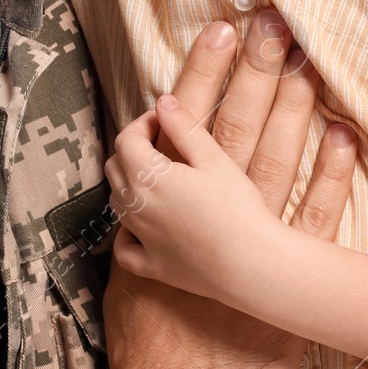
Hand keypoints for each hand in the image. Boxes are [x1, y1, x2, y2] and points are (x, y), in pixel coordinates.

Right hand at [101, 15, 357, 368]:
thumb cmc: (150, 341)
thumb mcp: (132, 270)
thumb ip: (140, 218)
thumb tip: (142, 167)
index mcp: (166, 207)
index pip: (184, 126)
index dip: (203, 75)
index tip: (219, 30)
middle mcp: (210, 215)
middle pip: (233, 127)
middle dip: (251, 71)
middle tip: (269, 19)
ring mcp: (253, 242)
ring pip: (274, 159)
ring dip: (292, 107)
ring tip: (310, 59)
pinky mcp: (290, 273)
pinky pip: (317, 214)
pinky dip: (331, 173)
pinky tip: (345, 135)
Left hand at [110, 97, 358, 305]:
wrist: (252, 264)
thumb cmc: (238, 208)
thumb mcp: (213, 158)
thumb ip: (183, 127)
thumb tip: (162, 102)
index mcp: (147, 177)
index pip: (126, 140)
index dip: (142, 123)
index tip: (162, 119)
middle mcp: (135, 207)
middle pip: (115, 168)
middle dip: (132, 149)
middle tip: (159, 143)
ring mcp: (141, 239)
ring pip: (117, 202)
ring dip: (128, 183)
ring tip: (156, 177)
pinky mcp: (151, 266)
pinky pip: (123, 248)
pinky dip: (126, 232)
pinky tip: (143, 225)